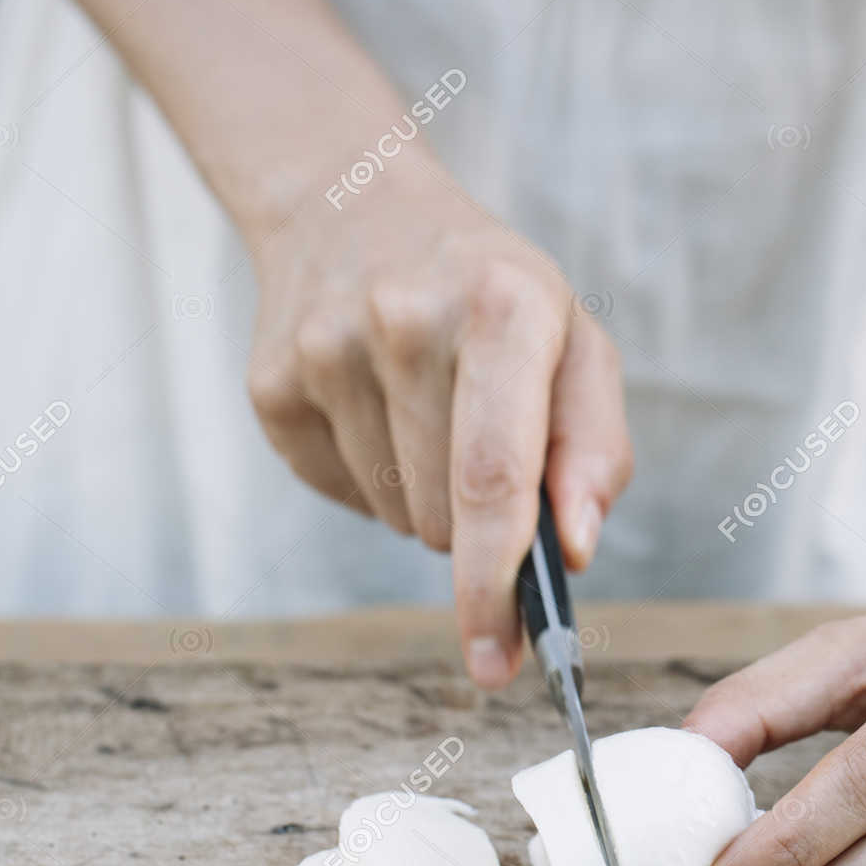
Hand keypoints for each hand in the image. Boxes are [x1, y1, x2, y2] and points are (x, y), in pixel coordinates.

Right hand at [246, 151, 630, 687]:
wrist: (353, 204)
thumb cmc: (488, 293)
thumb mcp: (572, 341)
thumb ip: (594, 448)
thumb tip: (573, 551)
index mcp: (501, 304)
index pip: (491, 478)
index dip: (494, 585)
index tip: (499, 661)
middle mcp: (403, 319)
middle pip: (442, 518)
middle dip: (472, 522)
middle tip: (475, 442)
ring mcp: (323, 351)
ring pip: (391, 516)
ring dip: (419, 498)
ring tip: (421, 411)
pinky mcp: (271, 386)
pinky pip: (337, 494)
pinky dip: (366, 478)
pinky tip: (371, 407)